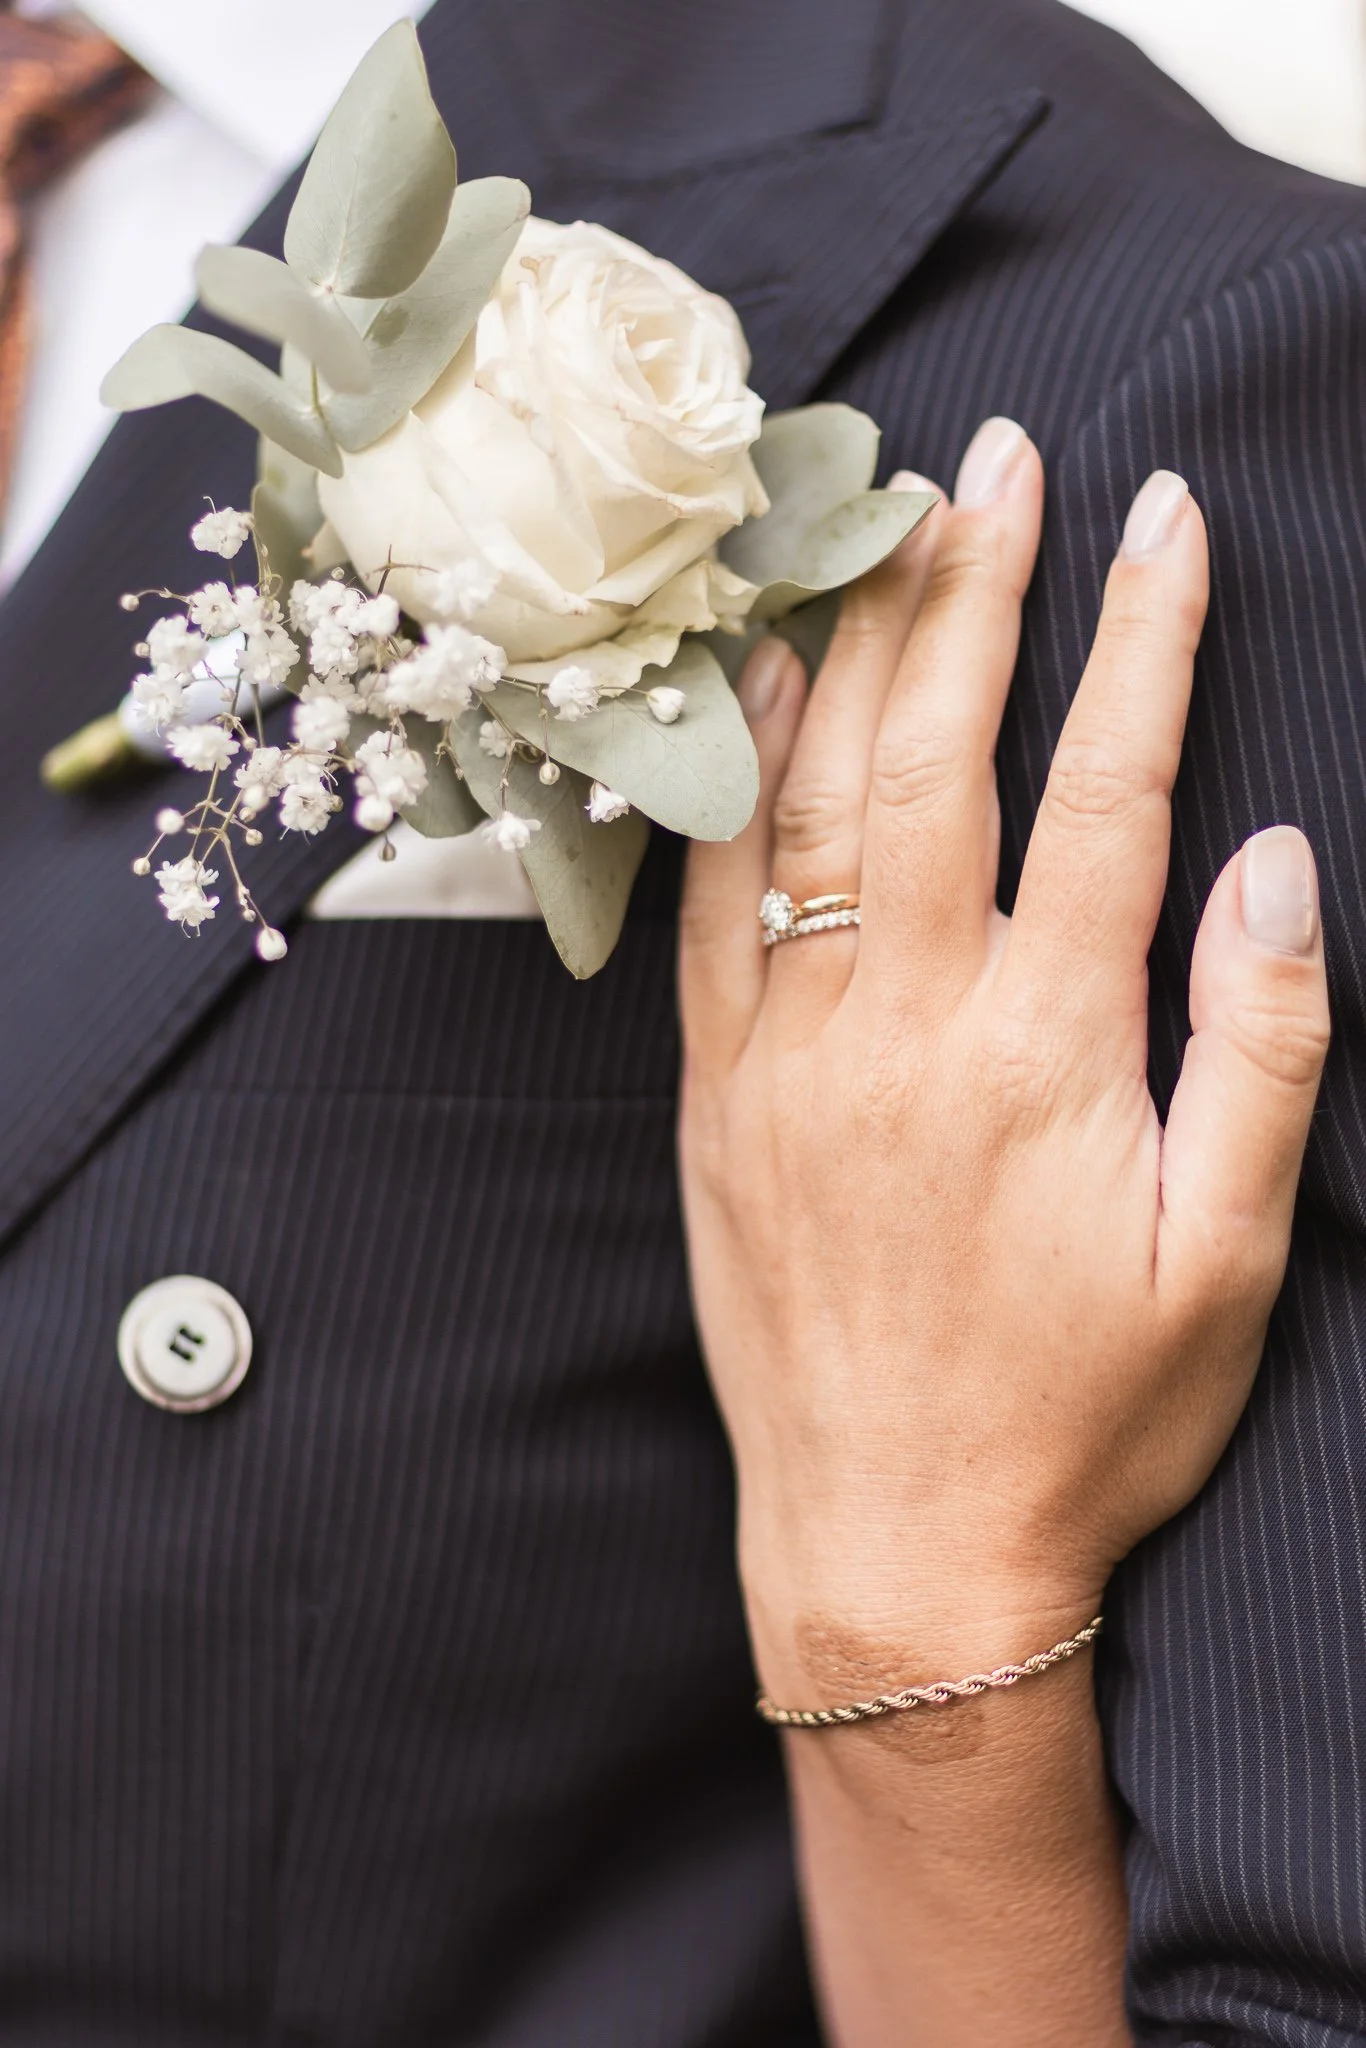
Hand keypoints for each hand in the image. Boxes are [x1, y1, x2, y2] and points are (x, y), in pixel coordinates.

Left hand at [679, 420, 1330, 1699]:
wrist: (894, 1543)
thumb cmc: (1080, 1418)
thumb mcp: (1227, 1261)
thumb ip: (1257, 1050)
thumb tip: (1275, 866)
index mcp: (1046, 1049)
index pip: (1106, 792)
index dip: (1143, 639)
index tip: (1159, 519)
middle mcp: (904, 1023)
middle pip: (939, 751)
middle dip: (976, 586)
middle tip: (1000, 459)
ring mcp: (789, 1052)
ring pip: (812, 799)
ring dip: (850, 645)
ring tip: (879, 520)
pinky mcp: (714, 1096)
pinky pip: (706, 905)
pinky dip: (729, 779)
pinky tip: (745, 687)